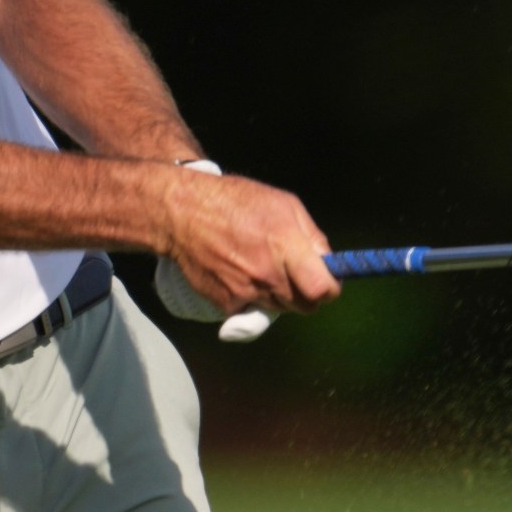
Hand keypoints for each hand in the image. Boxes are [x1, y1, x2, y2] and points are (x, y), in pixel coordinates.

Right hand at [156, 162, 339, 324]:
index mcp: (286, 245)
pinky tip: (239, 272)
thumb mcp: (283, 203)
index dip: (329, 289)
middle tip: (293, 273)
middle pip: (305, 306)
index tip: (326, 282)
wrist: (181, 214)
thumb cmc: (234, 202)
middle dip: (305, 293)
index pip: (322, 290)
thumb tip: (329, 262)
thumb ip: (311, 235)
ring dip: (278, 294)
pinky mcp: (227, 304)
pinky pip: (252, 310)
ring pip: (279, 309)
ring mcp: (246, 292)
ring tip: (260, 266)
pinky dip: (251, 297)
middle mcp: (267, 273)